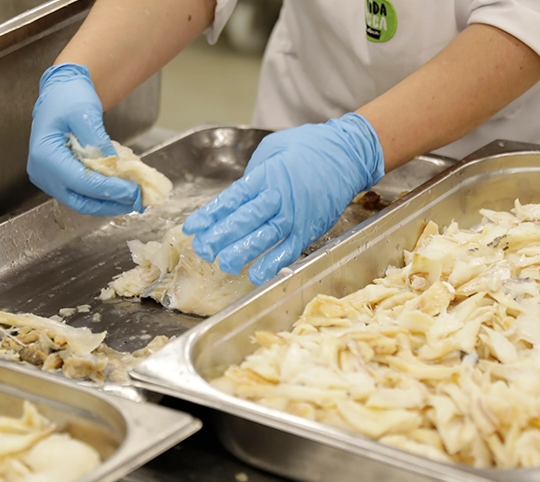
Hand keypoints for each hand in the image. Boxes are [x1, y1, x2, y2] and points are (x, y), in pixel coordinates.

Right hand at [27, 64, 142, 215]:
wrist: (59, 94)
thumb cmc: (68, 98)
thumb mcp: (85, 112)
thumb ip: (98, 141)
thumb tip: (115, 166)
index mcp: (45, 155)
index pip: (80, 181)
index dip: (108, 190)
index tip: (133, 191)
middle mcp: (42, 172)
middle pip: (79, 200)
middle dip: (110, 203)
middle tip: (138, 199)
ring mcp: (49, 179)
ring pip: (81, 202)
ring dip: (108, 203)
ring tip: (133, 198)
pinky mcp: (58, 181)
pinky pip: (81, 194)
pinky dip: (102, 196)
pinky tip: (121, 191)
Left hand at [183, 113, 384, 284]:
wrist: (347, 154)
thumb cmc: (308, 147)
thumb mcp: (273, 150)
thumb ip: (254, 173)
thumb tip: (237, 196)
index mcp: (265, 175)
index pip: (231, 199)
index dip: (210, 215)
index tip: (192, 228)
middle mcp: (278, 197)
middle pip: (244, 220)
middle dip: (220, 237)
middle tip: (203, 250)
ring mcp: (295, 215)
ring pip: (263, 237)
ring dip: (241, 253)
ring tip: (223, 264)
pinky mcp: (310, 229)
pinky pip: (289, 249)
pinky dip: (273, 264)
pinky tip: (256, 275)